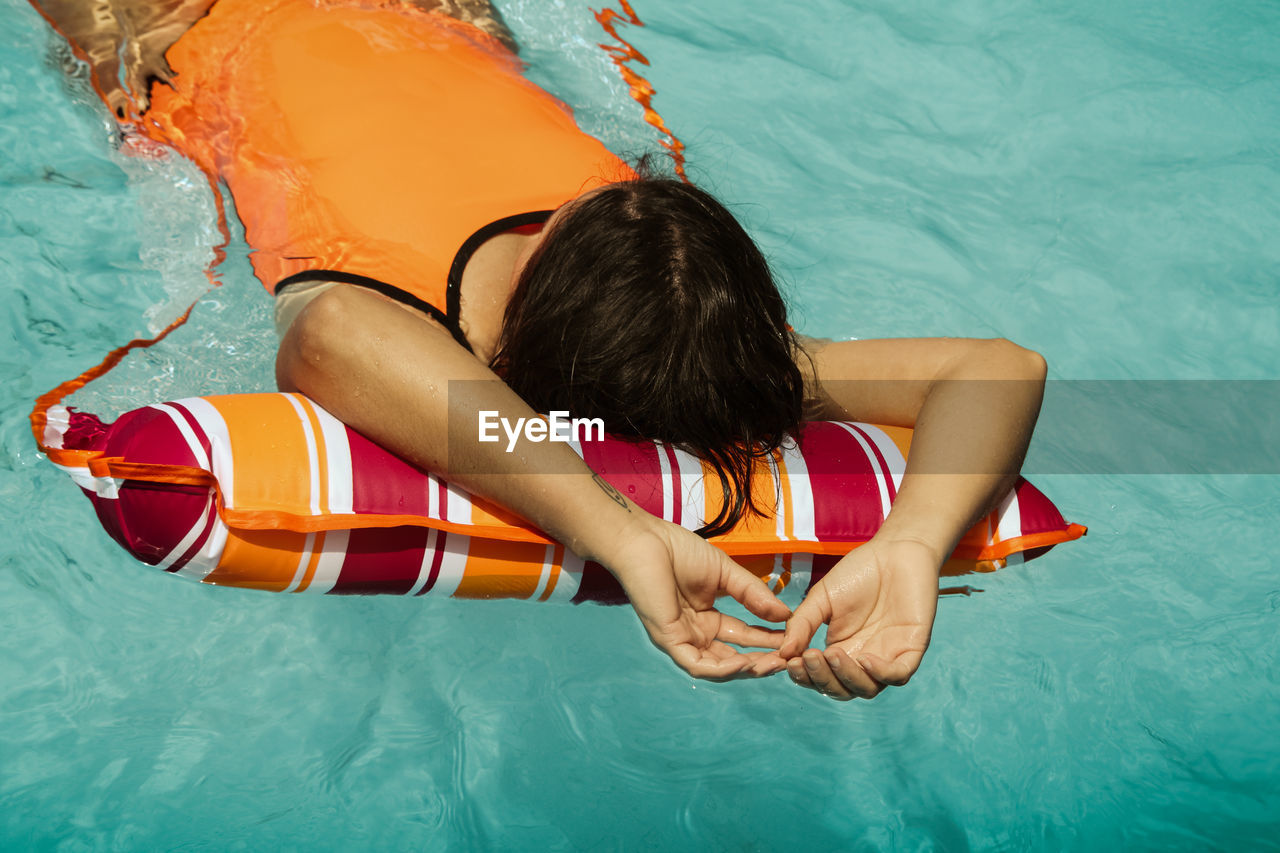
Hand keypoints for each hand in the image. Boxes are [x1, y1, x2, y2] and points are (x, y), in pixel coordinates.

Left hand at [607, 516, 791, 680]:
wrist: (648, 541)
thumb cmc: (680, 551)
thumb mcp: (727, 573)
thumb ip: (753, 594)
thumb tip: (785, 613)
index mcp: (708, 618)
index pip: (744, 636)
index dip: (768, 640)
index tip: (794, 638)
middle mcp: (696, 633)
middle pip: (734, 657)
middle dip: (763, 660)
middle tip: (789, 658)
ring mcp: (683, 639)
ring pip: (718, 667)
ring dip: (748, 669)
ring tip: (774, 663)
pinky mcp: (669, 641)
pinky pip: (698, 665)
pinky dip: (722, 669)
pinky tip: (745, 662)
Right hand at [776, 536, 941, 699]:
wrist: (895, 549)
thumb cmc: (859, 572)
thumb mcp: (822, 598)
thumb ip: (802, 624)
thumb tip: (782, 653)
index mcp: (841, 650)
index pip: (820, 677)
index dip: (804, 676)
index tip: (788, 661)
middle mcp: (863, 658)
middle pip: (841, 689)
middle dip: (821, 679)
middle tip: (810, 657)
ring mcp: (888, 656)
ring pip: (867, 688)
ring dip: (847, 678)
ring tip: (832, 654)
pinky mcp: (912, 649)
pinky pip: (898, 675)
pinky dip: (881, 674)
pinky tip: (864, 658)